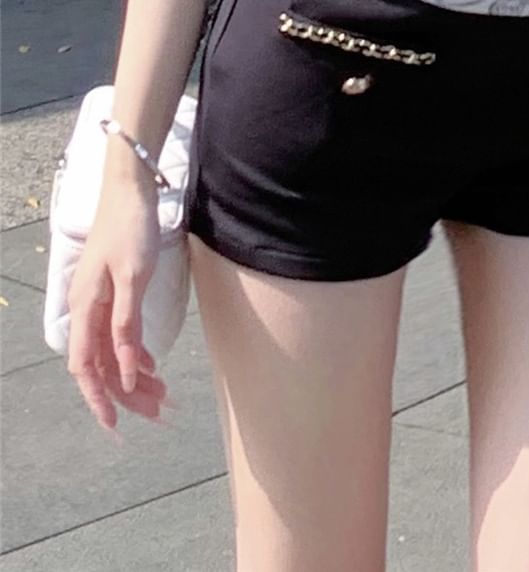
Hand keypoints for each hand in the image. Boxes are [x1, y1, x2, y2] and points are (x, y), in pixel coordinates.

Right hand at [66, 174, 169, 431]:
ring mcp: (99, 304)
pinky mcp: (113, 296)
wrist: (130, 193)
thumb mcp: (132, 279)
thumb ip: (126, 326)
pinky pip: (120, 337)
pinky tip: (154, 368)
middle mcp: (87, 311)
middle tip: (160, 414)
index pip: (87, 367)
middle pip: (103, 366)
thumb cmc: (130, 231)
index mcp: (86, 309)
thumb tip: (125, 370)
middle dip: (128, 395)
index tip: (115, 426)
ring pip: (113, 354)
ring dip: (136, 378)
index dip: (100, 399)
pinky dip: (137, 357)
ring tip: (164, 397)